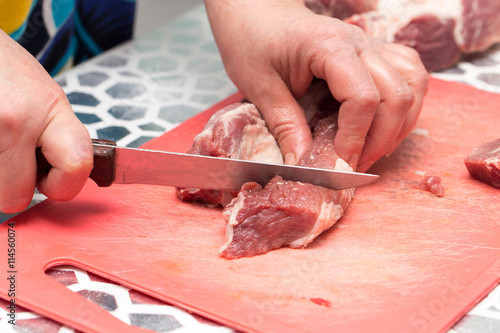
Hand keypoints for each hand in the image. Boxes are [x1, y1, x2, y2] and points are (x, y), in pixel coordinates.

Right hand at [0, 30, 92, 212]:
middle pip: (15, 196)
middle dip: (14, 185)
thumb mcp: (49, 99)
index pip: (77, 166)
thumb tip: (69, 177)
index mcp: (49, 110)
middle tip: (14, 159)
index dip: (64, 185)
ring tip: (2, 138)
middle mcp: (14, 121)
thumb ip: (61, 138)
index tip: (52, 181)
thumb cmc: (7, 70)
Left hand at [205, 0, 427, 170]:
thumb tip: (304, 165)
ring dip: (399, 124)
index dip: (356, 137)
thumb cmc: (253, 42)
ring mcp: (371, 44)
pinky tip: (383, 124)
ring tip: (372, 149)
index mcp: (328, 46)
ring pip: (414, 84)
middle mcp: (360, 41)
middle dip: (381, 139)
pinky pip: (409, 75)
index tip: (340, 162)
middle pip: (398, 94)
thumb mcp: (260, 87)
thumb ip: (285, 126)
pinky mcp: (374, 51)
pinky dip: (404, 105)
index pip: (363, 97)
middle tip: (354, 163)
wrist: (257, 13)